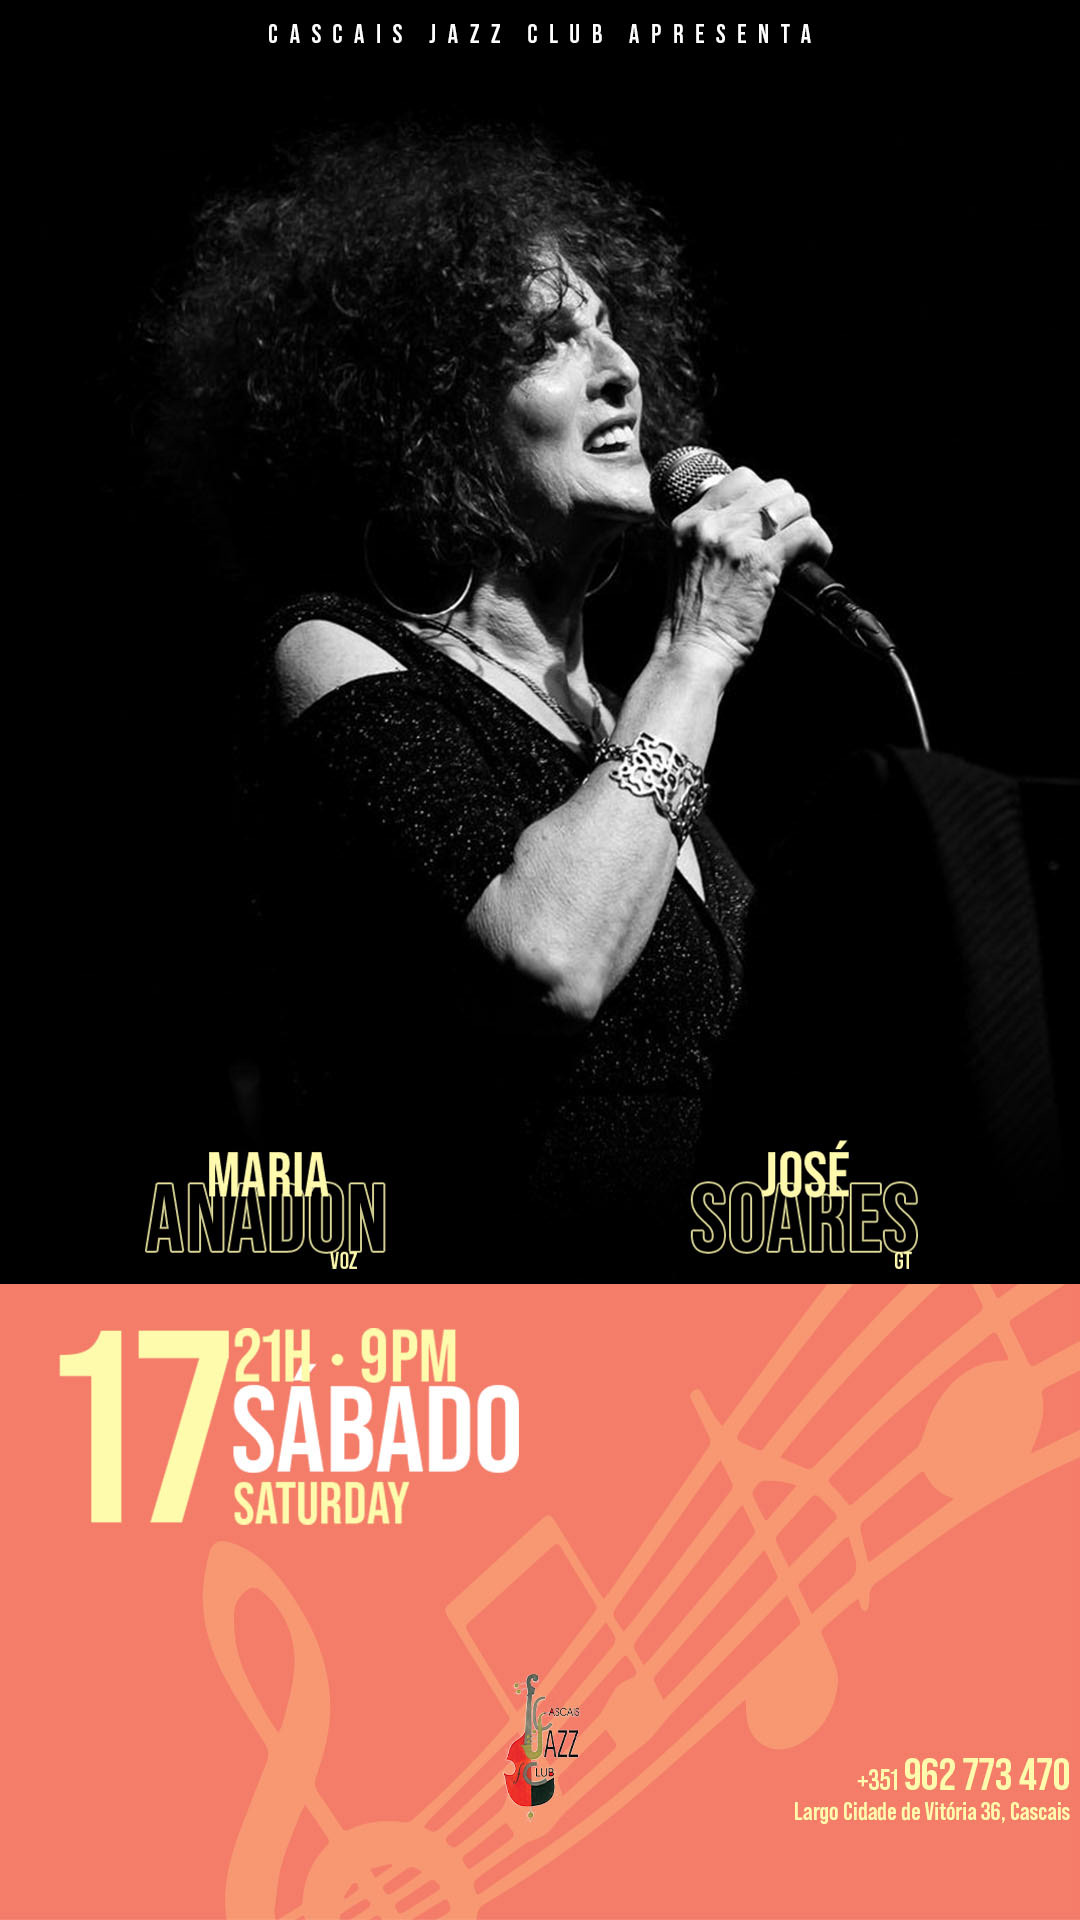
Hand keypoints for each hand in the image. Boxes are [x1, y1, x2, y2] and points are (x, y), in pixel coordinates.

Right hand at [657, 467, 832, 675]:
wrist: (690, 652)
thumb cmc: (692, 622)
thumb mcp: (686, 565)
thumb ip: (709, 540)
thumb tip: (752, 526)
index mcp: (689, 522)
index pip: (739, 479)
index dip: (765, 495)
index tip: (773, 520)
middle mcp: (709, 524)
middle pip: (771, 486)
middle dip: (790, 509)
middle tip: (793, 537)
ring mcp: (734, 540)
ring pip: (793, 503)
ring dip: (807, 523)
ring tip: (807, 548)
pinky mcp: (759, 561)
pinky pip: (805, 531)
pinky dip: (819, 543)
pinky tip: (817, 557)